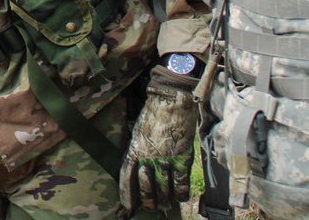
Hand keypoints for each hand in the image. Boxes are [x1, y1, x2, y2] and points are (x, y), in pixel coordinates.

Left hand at [119, 65, 199, 211]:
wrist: (172, 101)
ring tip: (165, 204)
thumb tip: (137, 167)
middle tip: (150, 207)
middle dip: (147, 201)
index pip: (126, 178)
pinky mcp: (182, 158)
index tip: (126, 208)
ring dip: (164, 199)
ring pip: (163, 189)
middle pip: (145, 188)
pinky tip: (180, 197)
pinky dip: (181, 193)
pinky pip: (181, 183)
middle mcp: (148, 158)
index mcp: (134, 150)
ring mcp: (166, 159)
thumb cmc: (153, 114)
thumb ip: (137, 150)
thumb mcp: (137, 131)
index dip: (126, 195)